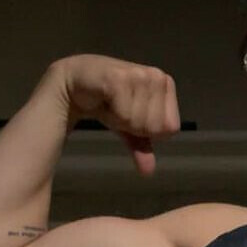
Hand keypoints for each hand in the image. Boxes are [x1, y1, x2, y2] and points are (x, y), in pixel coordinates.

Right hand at [52, 54, 180, 176]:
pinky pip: (124, 115)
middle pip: (156, 127)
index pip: (171, 129)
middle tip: (118, 108)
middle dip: (133, 126)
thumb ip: (141, 145)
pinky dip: (111, 115)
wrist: (75, 82)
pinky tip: (104, 98)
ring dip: (120, 120)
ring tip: (111, 103)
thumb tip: (148, 172)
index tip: (131, 115)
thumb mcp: (128, 126)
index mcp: (166, 85)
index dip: (148, 131)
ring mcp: (140, 74)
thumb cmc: (107, 101)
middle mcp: (157, 76)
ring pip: (139, 122)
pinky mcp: (120, 77)